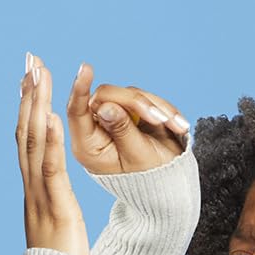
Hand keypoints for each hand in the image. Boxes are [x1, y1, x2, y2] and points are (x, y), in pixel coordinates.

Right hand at [17, 53, 88, 254]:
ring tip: (40, 74)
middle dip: (29, 95)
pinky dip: (51, 142)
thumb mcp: (56, 232)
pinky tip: (53, 117)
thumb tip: (50, 204)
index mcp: (34, 193)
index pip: (27, 143)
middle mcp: (32, 191)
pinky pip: (51, 170)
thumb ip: (52, 211)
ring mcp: (40, 199)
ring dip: (37, 107)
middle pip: (26, 134)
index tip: (28, 80)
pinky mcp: (56, 209)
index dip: (27, 109)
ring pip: (35, 145)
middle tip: (31, 61)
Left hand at [65, 64, 189, 176]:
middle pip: (108, 96)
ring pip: (129, 94)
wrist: (171, 185)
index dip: (80, 88)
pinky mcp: (129, 112)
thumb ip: (122, 130)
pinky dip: (163, 108)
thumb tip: (106, 106)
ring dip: (156, 107)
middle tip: (161, 120)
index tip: (86, 68)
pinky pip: (143, 98)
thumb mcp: (138, 156)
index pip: (77, 112)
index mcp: (88, 147)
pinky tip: (176, 125)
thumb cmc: (152, 180)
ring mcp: (112, 119)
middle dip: (138, 104)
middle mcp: (96, 130)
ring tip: (177, 126)